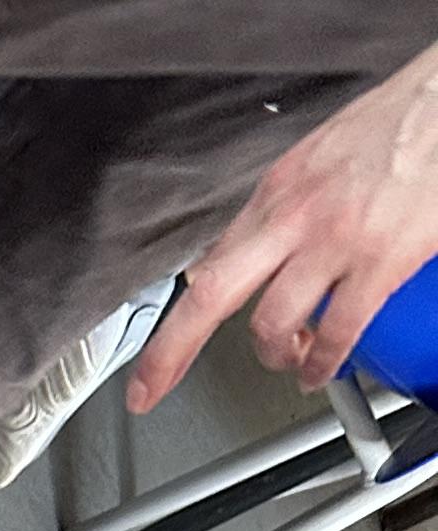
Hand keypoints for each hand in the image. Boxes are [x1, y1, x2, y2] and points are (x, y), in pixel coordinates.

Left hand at [132, 46, 437, 406]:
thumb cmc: (395, 127)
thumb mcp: (318, 160)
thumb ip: (284, 210)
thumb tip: (256, 250)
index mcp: (277, 191)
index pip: (209, 264)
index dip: (172, 319)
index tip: (151, 357)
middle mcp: (295, 217)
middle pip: (211, 295)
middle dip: (170, 351)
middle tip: (151, 388)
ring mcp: (335, 242)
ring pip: (272, 325)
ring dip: (275, 357)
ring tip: (290, 362)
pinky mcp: (378, 262)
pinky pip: (337, 332)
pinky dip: (324, 364)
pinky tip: (321, 369)